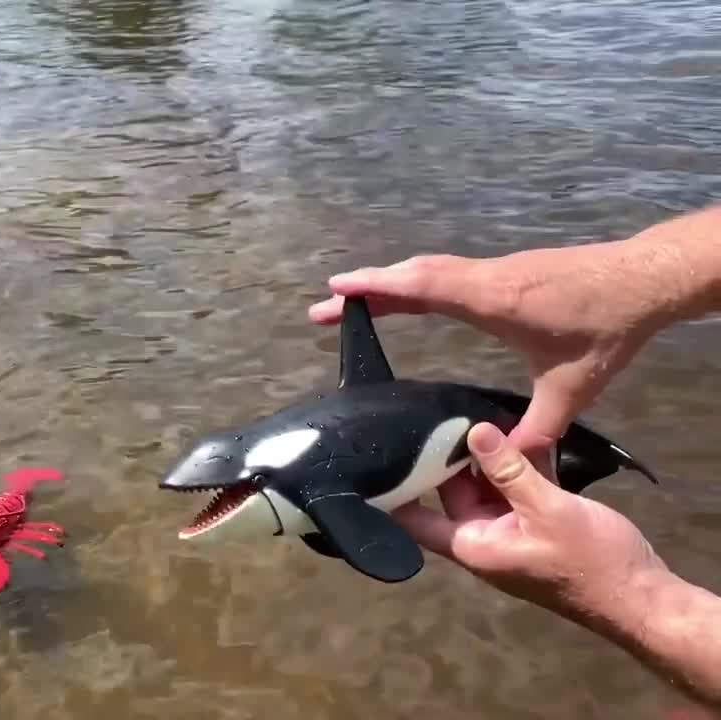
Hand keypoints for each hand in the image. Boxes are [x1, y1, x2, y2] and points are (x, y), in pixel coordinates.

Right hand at [308, 244, 667, 466]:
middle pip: (412, 275)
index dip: (375, 288)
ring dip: (388, 282)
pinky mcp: (505, 271)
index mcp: (491, 299)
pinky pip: (445, 272)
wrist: (644, 278)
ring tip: (353, 300)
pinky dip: (414, 282)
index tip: (334, 291)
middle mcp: (484, 278)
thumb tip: (505, 463)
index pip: (421, 287)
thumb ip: (538, 428)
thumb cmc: (606, 328)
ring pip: (428, 270)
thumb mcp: (572, 387)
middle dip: (365, 288)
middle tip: (324, 306)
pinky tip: (408, 296)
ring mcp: (494, 270)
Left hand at [393, 422, 666, 629]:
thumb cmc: (589, 560)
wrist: (642, 595)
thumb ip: (509, 470)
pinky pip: (516, 488)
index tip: (376, 456)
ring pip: (485, 485)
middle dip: (447, 455)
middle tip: (436, 409)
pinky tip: (516, 426)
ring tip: (471, 407)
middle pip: (450, 492)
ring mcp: (510, 529)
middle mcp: (483, 538)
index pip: (415, 519)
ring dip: (485, 455)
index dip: (394, 489)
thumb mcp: (546, 509)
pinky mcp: (536, 521)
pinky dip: (517, 464)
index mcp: (472, 544)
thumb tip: (474, 431)